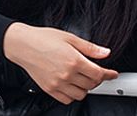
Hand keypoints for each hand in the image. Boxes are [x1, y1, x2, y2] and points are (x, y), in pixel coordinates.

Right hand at [2, 23, 117, 104]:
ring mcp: (58, 84)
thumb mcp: (70, 38)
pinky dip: (73, 94)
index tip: (112, 74)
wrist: (23, 45)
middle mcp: (67, 74)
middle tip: (95, 72)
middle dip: (97, 79)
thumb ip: (89, 48)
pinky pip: (67, 99)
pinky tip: (72, 85)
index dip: (108, 74)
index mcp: (74, 60)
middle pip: (92, 84)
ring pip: (81, 94)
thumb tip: (105, 52)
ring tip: (83, 78)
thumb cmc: (43, 38)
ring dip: (86, 87)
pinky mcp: (50, 89)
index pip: (98, 73)